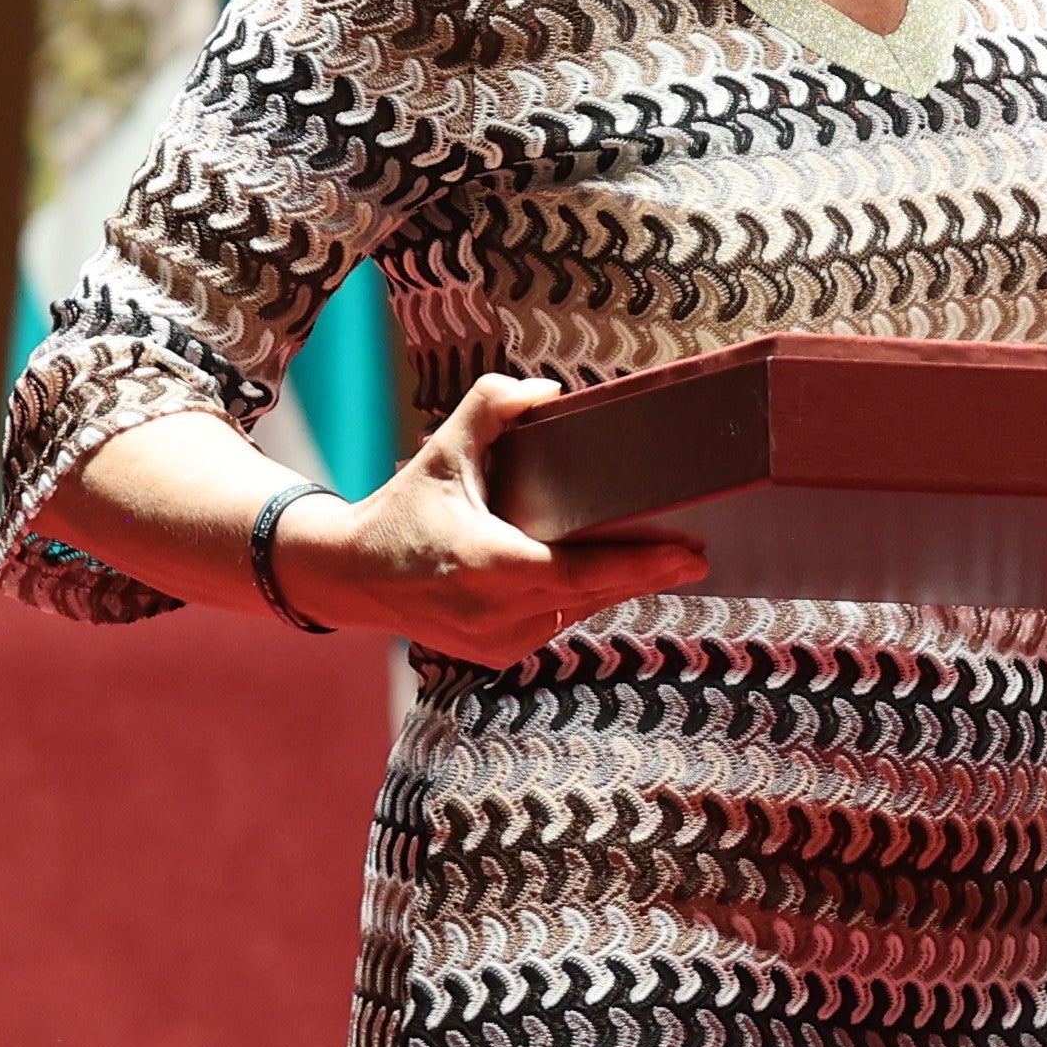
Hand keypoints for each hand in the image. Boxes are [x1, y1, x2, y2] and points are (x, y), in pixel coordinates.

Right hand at [298, 374, 700, 666]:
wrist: (351, 575)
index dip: (640, 565)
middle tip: (695, 554)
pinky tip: (600, 578)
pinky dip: (576, 602)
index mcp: (486, 564)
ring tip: (659, 560)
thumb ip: (491, 408)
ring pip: (576, 613)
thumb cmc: (401, 509)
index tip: (690, 556)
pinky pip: (554, 625)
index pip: (579, 571)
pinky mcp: (496, 655)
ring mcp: (496, 642)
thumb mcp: (443, 450)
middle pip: (592, 595)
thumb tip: (547, 391)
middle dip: (645, 574)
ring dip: (612, 587)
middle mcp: (494, 613)